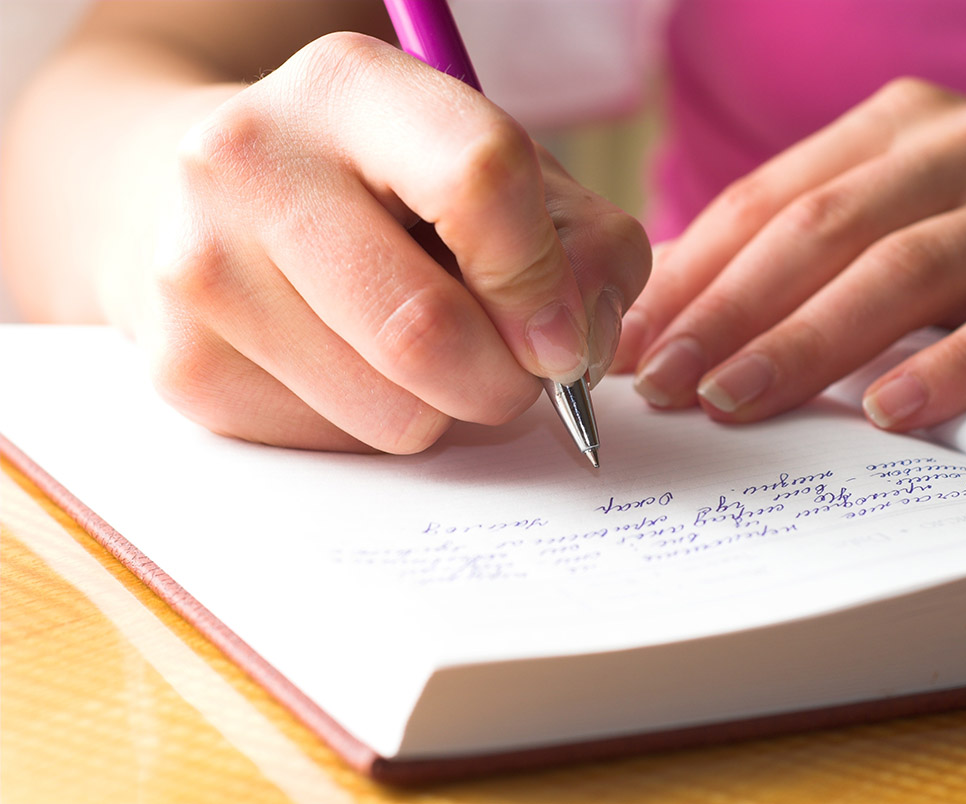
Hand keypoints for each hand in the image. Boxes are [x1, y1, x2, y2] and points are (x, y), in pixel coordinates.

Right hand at [135, 33, 648, 451]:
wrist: (215, 201)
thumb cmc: (389, 189)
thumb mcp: (501, 176)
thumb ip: (581, 244)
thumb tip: (576, 347)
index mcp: (351, 86)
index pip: (480, 182)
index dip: (543, 281)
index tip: (562, 333)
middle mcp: (251, 162)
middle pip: (424, 330)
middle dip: (504, 381)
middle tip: (512, 371)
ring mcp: (200, 268)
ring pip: (390, 413)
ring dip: (442, 410)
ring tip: (419, 353)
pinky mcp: (183, 364)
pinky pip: (337, 447)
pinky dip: (376, 426)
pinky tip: (353, 366)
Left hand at [612, 78, 965, 429]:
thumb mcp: (913, 217)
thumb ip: (816, 249)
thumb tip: (683, 311)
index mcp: (901, 128)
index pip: (769, 198)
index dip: (692, 271)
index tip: (627, 340)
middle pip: (822, 229)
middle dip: (728, 310)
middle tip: (661, 382)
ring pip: (905, 270)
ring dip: (809, 340)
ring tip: (737, 400)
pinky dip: (950, 366)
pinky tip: (889, 412)